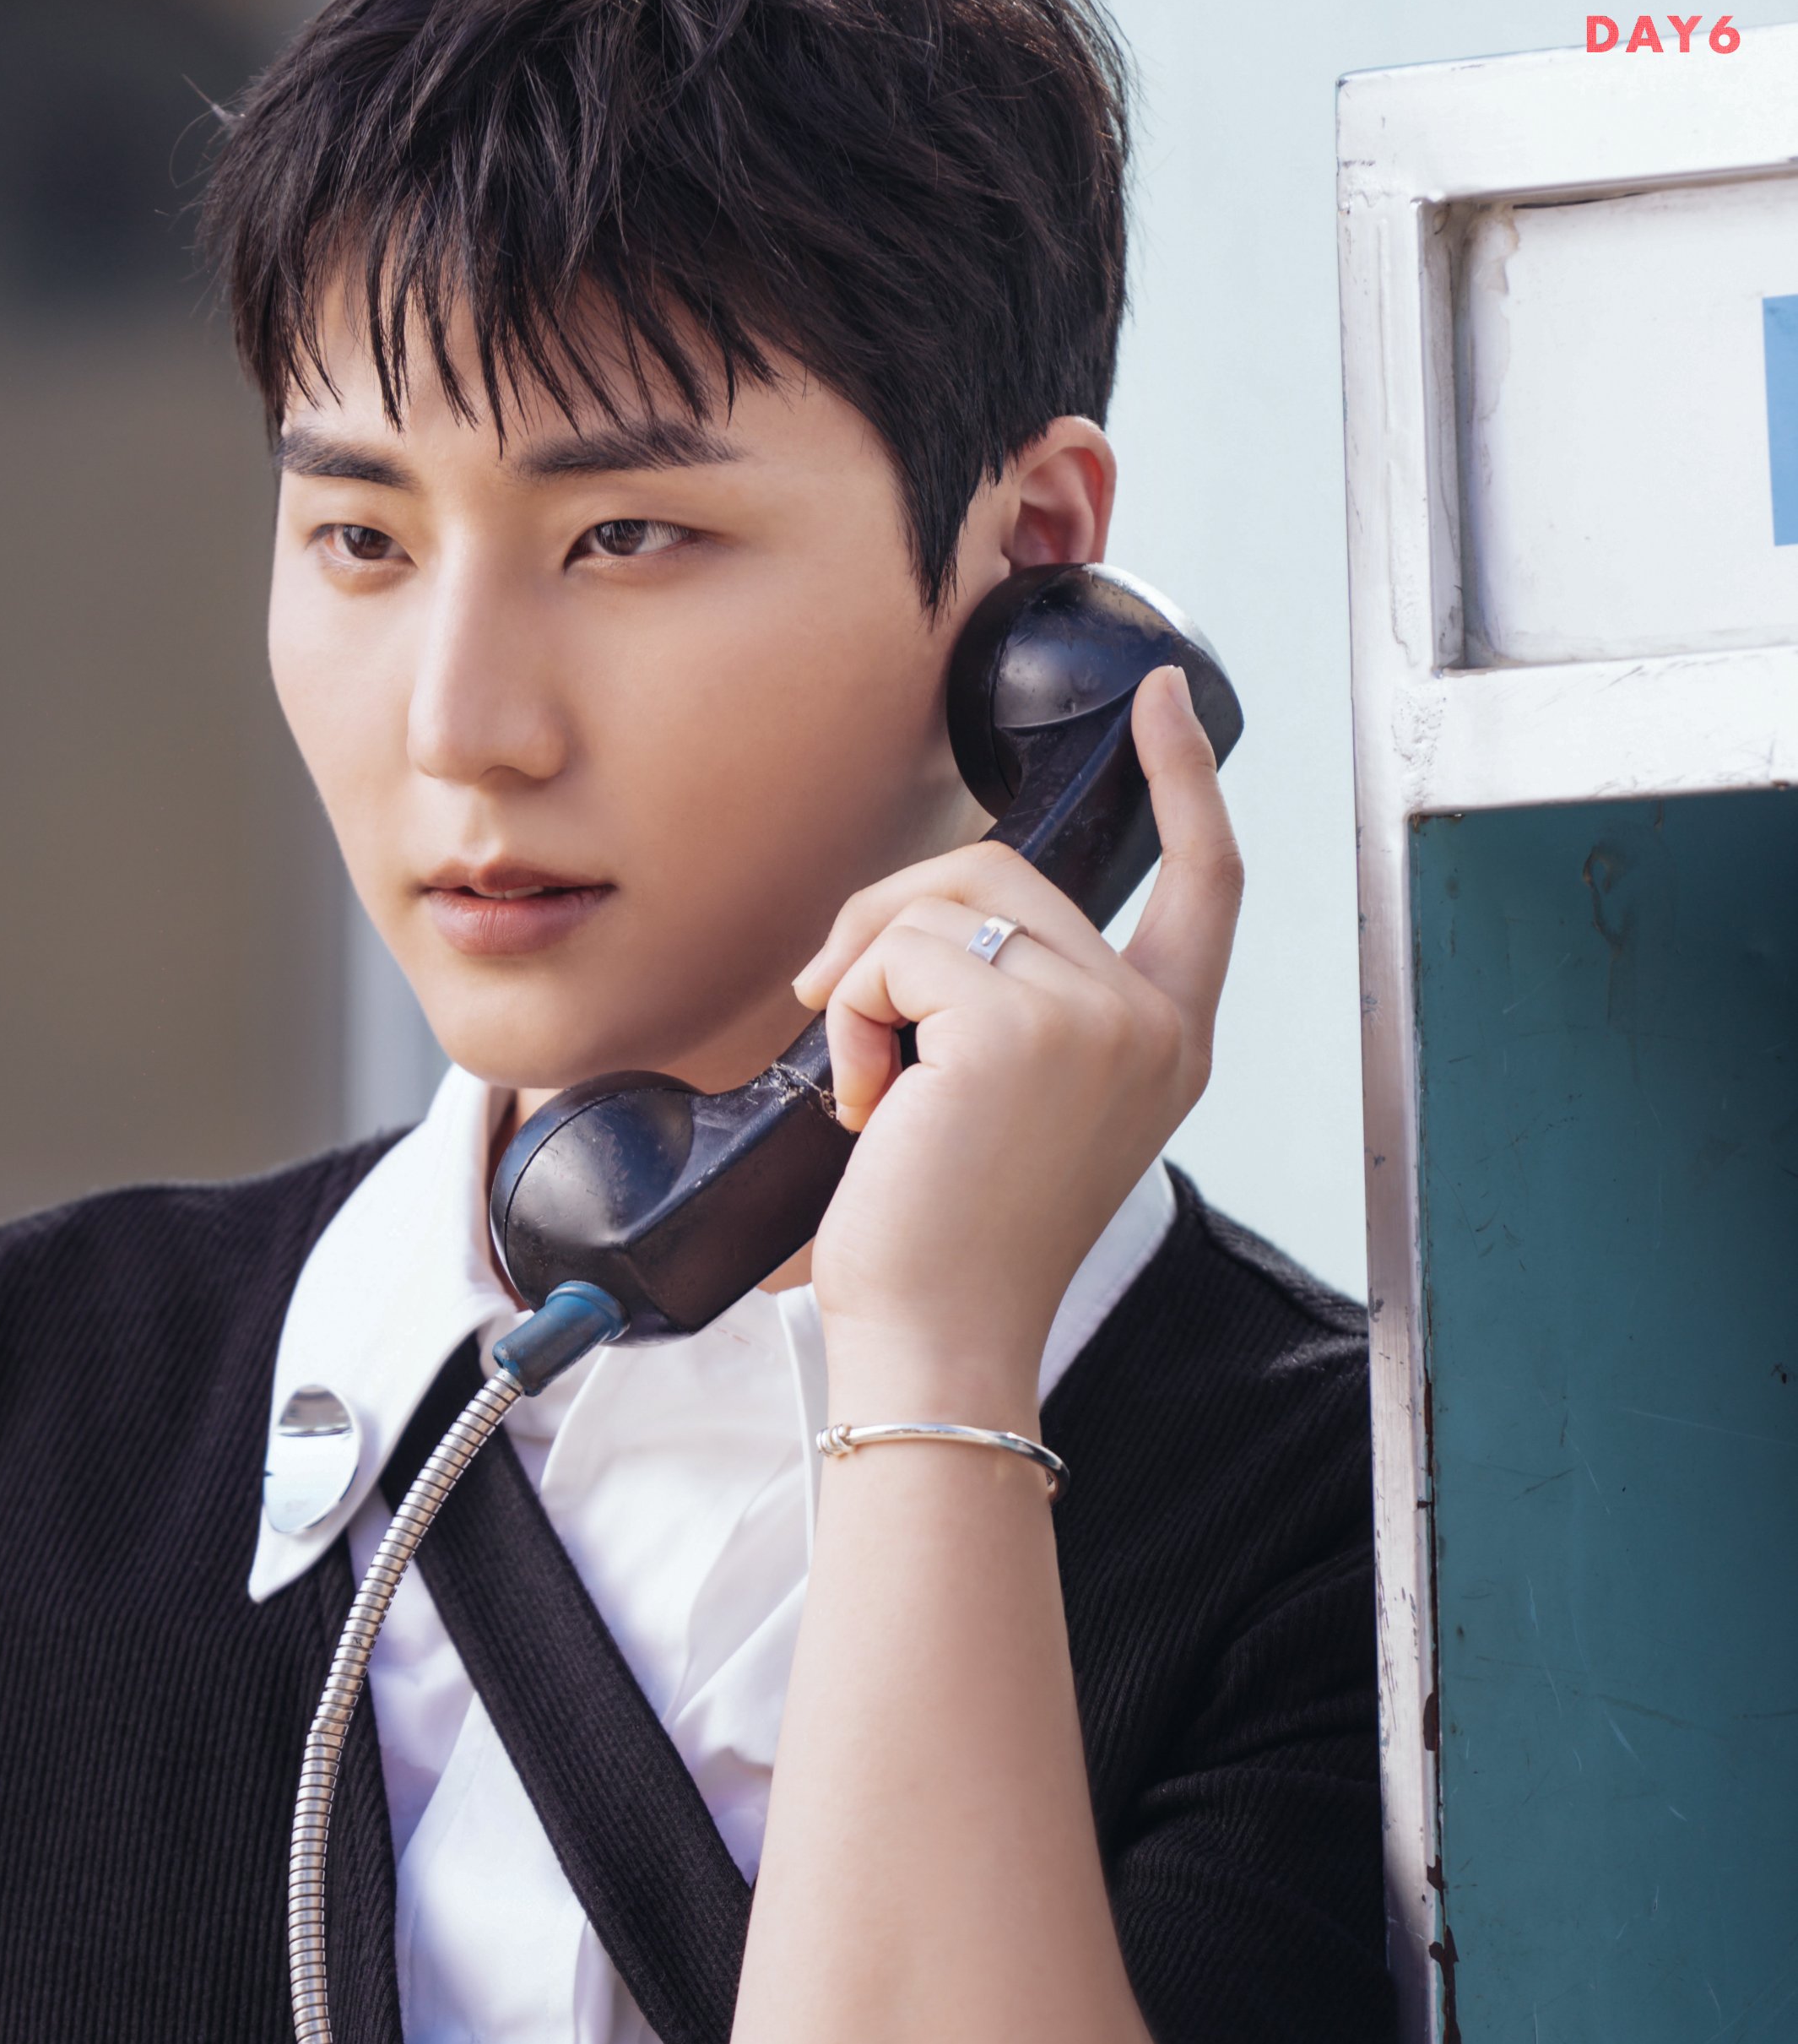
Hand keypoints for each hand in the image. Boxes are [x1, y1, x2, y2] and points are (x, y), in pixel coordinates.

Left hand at [793, 667, 1241, 1410]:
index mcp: (1171, 1044)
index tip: (1164, 703)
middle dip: (895, 922)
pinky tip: (868, 1107)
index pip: (1205, 881)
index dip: (1185, 782)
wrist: (940, 1340)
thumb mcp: (1015, 1105)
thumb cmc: (953, 1247)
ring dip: (866, 977)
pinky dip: (852, 1014)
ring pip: (947, 901)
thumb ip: (1019, 1008)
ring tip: (867, 1087)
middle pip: (1009, 873)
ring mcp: (1098, 1018)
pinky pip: (900, 951)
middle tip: (839, 1014)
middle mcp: (1153, 1024)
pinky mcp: (1021, 1024)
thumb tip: (929, 926)